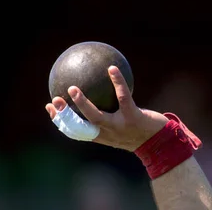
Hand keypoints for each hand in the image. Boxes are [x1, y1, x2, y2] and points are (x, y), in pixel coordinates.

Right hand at [45, 66, 168, 151]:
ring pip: (97, 116)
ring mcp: (120, 127)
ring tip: (74, 88)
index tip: (49, 108)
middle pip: (80, 126)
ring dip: (83, 103)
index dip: (60, 121)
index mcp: (101, 136)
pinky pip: (123, 97)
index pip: (75, 131)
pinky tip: (112, 69)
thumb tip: (99, 91)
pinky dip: (117, 82)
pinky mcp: (133, 118)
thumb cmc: (139, 130)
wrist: (162, 142)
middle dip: (65, 115)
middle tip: (55, 99)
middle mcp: (107, 134)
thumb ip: (109, 114)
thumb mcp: (122, 125)